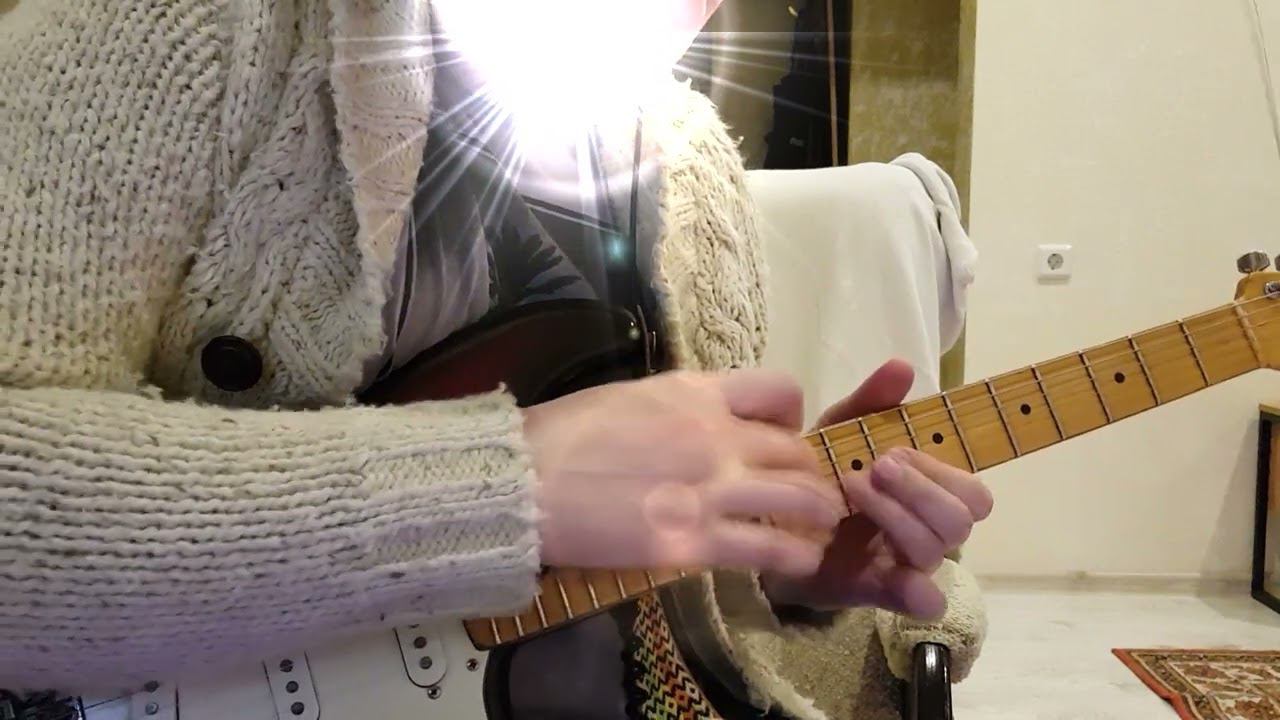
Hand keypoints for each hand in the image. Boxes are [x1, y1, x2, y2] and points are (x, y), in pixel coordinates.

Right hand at [525, 369, 844, 577]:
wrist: (524, 482)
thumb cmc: (560, 436)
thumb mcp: (628, 397)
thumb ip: (676, 408)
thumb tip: (695, 423)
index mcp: (695, 393)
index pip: (778, 390)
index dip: (794, 416)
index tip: (786, 435)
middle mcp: (715, 435)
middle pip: (794, 451)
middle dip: (811, 473)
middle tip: (812, 493)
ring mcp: (710, 489)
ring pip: (797, 500)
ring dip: (819, 515)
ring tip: (823, 528)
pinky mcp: (695, 543)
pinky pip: (769, 548)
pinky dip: (797, 555)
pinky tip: (802, 562)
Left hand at [761, 359, 993, 619]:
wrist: (768, 519)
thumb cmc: (817, 473)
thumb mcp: (840, 431)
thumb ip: (871, 402)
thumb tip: (903, 366)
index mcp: (928, 493)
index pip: (973, 493)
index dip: (940, 472)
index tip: (891, 451)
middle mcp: (927, 530)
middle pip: (961, 519)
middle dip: (919, 490)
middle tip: (872, 469)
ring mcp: (905, 564)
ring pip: (934, 549)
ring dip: (895, 515)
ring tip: (851, 491)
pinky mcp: (879, 592)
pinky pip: (923, 602)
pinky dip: (916, 590)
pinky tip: (895, 575)